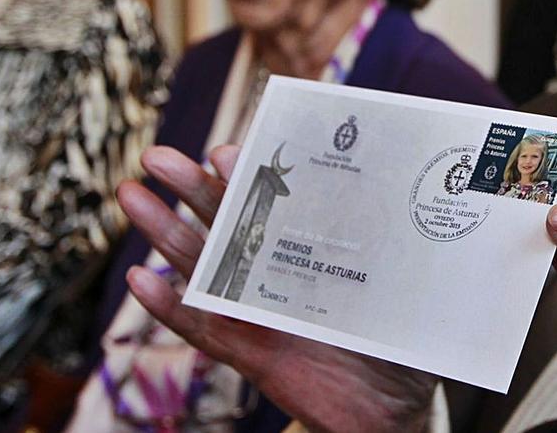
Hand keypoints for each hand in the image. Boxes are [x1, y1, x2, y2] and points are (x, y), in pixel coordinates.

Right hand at [119, 145, 436, 432]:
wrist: (395, 412)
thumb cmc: (405, 344)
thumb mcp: (413, 290)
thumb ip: (410, 253)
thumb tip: (426, 206)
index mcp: (316, 251)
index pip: (278, 206)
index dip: (249, 178)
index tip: (228, 150)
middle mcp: (282, 276)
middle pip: (228, 226)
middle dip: (191, 189)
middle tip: (157, 157)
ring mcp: (262, 313)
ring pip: (204, 268)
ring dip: (164, 233)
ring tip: (131, 195)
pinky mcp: (253, 356)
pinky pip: (206, 329)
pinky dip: (170, 307)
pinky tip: (138, 279)